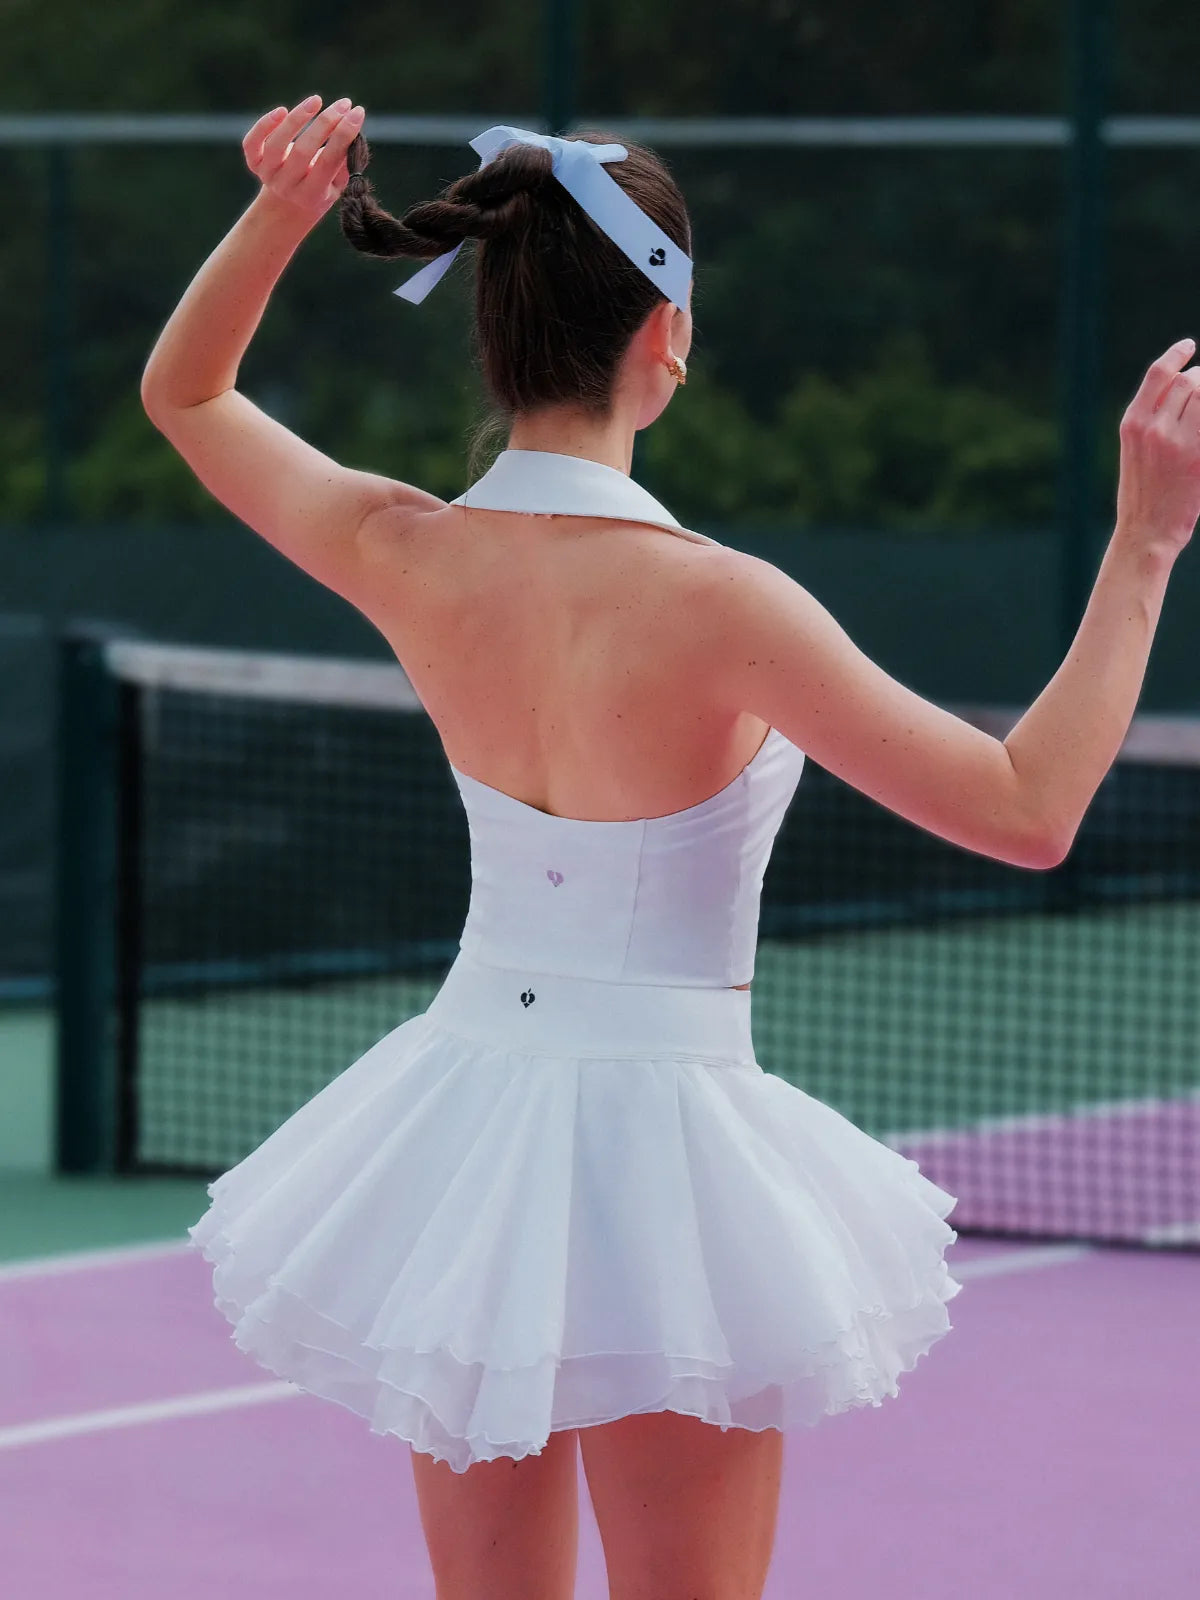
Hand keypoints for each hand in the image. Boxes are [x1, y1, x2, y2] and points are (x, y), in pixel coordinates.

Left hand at [242, 95, 363, 224]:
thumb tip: (352, 129)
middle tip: (344, 103)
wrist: (287, 206)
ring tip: (317, 100)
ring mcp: (268, 175)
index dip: (344, 135)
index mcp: (312, 195)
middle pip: (303, 151)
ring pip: (277, 144)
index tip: (358, 113)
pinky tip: (282, 110)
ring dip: (297, 118)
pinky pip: (252, 143)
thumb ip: (344, 161)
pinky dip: (264, 125)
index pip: (329, 162)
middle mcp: (287, 187)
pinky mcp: (254, 162)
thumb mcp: (337, 183)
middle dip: (325, 124)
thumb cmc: (320, 188)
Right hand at [1115, 337, 1199, 558]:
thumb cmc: (1143, 493)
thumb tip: (1186, 387)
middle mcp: (1154, 427)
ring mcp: (1178, 442)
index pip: (1159, 374)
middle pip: (1190, 382)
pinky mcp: (1199, 457)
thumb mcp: (1135, 450)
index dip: (1176, 355)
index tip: (1189, 345)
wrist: (1146, 532)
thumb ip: (1154, 418)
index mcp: (1133, 423)